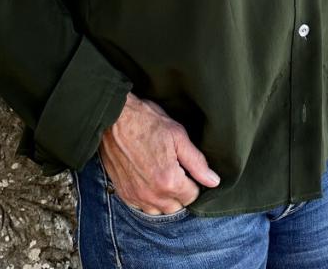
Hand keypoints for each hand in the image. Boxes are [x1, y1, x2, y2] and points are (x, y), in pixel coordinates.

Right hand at [99, 91, 220, 214]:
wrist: (114, 118)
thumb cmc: (147, 122)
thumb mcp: (177, 135)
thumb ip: (197, 162)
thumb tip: (214, 181)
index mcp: (169, 181)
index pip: (192, 196)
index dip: (193, 181)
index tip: (186, 167)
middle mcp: (152, 195)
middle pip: (177, 207)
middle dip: (180, 192)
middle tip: (176, 170)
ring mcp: (136, 196)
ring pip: (159, 210)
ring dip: (164, 198)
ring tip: (162, 176)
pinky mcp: (124, 193)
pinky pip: (142, 207)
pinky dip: (148, 198)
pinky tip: (148, 179)